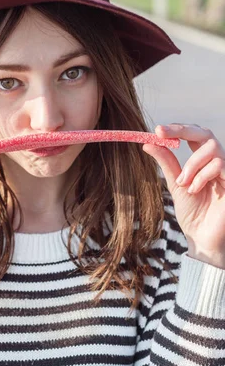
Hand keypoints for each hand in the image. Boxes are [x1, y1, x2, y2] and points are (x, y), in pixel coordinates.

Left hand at [142, 124, 224, 267]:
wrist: (202, 237)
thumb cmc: (192, 212)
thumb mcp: (175, 184)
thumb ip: (166, 162)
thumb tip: (148, 143)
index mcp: (202, 161)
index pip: (193, 135)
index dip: (177, 128)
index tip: (157, 130)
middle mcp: (217, 162)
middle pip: (205, 133)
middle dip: (181, 131)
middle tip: (161, 134)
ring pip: (211, 149)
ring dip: (191, 165)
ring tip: (183, 184)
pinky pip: (219, 165)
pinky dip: (202, 175)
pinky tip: (194, 190)